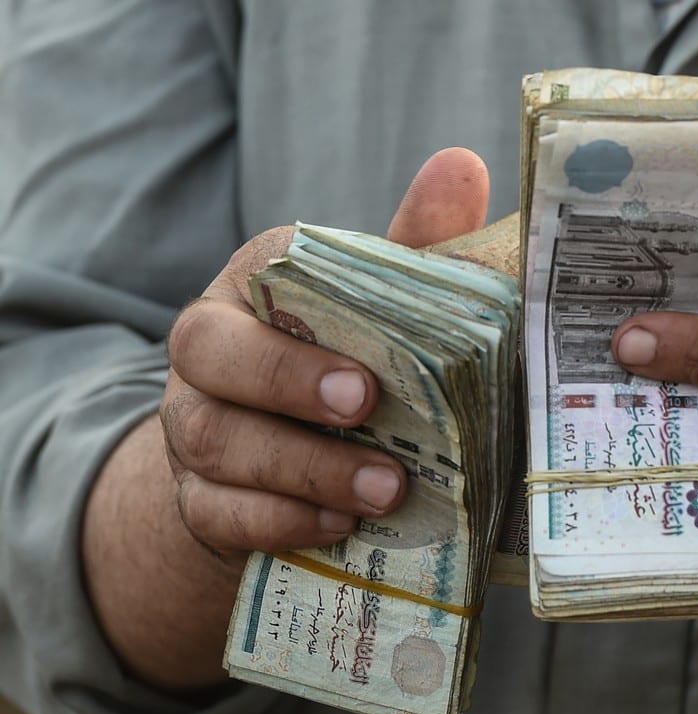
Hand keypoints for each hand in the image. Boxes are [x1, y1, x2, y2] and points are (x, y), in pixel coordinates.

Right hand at [82, 148, 491, 687]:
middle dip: (284, 382)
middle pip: (207, 353)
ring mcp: (194, 426)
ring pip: (212, 441)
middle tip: (364, 407)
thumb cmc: (348, 361)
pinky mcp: (197, 498)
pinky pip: (217, 512)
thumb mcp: (382, 305)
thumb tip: (462, 164)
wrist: (284, 458)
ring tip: (385, 488)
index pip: (260, 277)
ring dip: (301, 467)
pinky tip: (342, 524)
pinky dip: (280, 520)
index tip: (370, 366)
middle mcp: (209, 350)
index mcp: (256, 288)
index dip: (307, 316)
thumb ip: (416, 246)